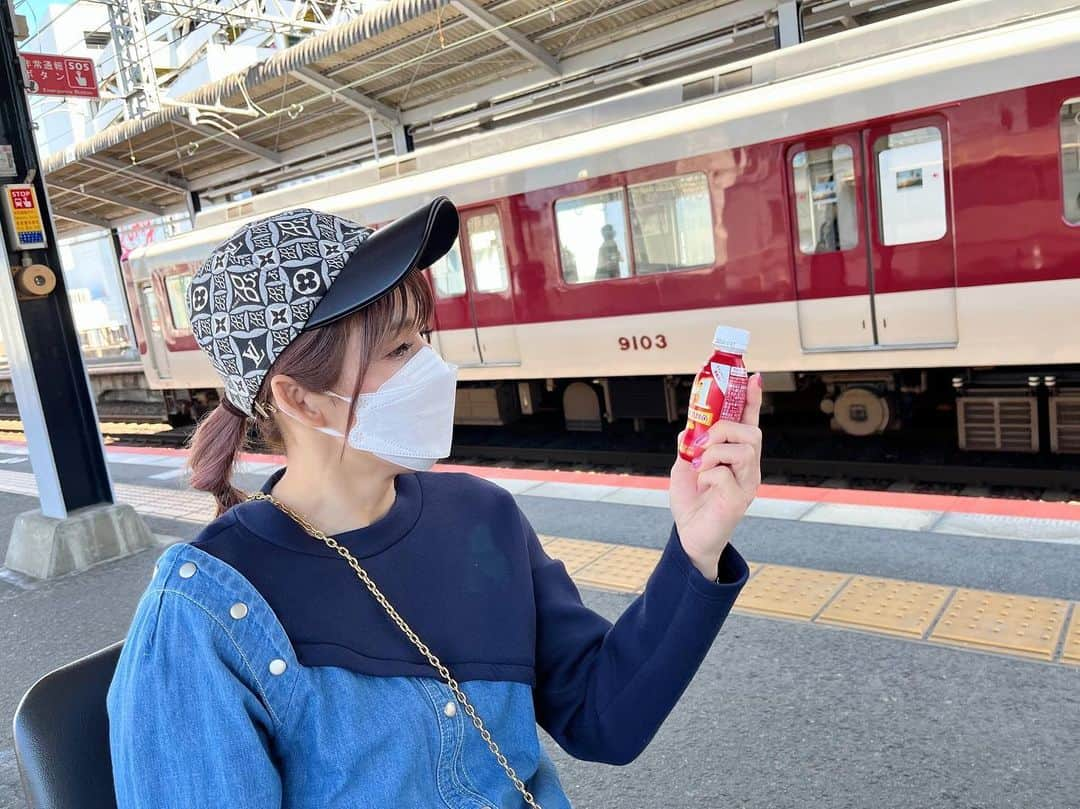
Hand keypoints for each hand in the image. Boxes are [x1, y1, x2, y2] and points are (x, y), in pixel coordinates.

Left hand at [669, 374, 762, 578]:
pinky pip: (725, 473)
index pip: (750, 422)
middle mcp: (749, 468)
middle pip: (752, 432)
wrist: (689, 535)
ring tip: (700, 466)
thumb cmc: (692, 502)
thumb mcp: (685, 465)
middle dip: (724, 428)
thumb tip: (690, 426)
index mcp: (738, 457)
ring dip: (714, 452)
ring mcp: (747, 484)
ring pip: (742, 449)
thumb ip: (691, 444)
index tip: (753, 376)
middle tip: (703, 441)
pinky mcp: (739, 499)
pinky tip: (702, 484)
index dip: (752, 399)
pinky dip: (707, 473)